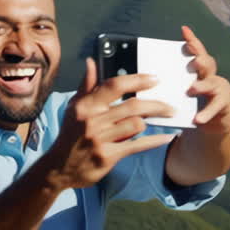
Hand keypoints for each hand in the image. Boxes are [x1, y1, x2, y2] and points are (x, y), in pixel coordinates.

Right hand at [41, 59, 172, 189]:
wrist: (59, 167)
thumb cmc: (70, 135)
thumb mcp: (74, 108)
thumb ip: (86, 86)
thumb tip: (91, 62)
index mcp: (86, 106)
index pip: (114, 86)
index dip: (136, 80)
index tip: (154, 79)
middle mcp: (92, 121)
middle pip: (132, 106)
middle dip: (155, 104)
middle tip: (171, 106)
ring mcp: (100, 140)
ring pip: (136, 125)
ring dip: (151, 121)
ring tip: (162, 120)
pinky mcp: (108, 157)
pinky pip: (137, 145)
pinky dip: (154, 141)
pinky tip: (166, 137)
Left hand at [181, 25, 229, 134]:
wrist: (214, 124)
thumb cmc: (194, 103)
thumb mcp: (184, 90)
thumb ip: (173, 83)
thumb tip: (147, 77)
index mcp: (200, 70)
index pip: (197, 52)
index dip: (192, 41)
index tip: (184, 30)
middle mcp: (212, 76)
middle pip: (208, 65)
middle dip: (201, 61)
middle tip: (195, 61)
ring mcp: (221, 90)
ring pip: (213, 85)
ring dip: (202, 86)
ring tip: (192, 89)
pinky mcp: (225, 106)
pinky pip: (215, 108)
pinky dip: (206, 114)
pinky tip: (197, 119)